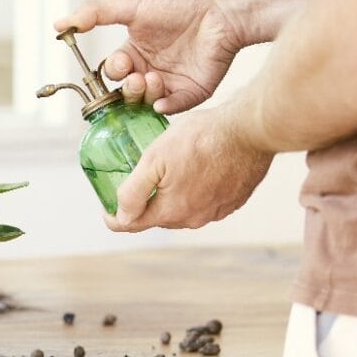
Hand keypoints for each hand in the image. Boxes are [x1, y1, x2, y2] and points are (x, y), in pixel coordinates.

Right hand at [54, 0, 244, 114]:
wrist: (222, 9)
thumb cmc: (180, 1)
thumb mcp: (130, 4)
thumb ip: (93, 14)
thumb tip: (59, 25)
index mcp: (136, 50)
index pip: (114, 71)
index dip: (114, 71)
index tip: (121, 63)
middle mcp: (150, 68)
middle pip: (126, 91)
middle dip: (127, 88)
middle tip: (137, 76)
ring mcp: (171, 82)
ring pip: (145, 102)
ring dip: (143, 94)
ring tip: (154, 78)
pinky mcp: (191, 92)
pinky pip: (171, 109)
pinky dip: (163, 106)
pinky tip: (164, 97)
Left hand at [104, 106, 273, 231]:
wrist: (249, 130)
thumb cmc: (202, 139)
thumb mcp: (155, 158)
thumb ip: (133, 191)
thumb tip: (120, 216)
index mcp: (171, 211)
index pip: (131, 225)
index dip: (114, 218)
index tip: (107, 209)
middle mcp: (193, 218)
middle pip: (157, 217)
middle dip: (144, 204)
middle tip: (137, 181)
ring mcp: (215, 212)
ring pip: (181, 210)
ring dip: (171, 197)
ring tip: (167, 172)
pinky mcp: (232, 201)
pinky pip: (204, 202)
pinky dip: (194, 191)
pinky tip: (194, 170)